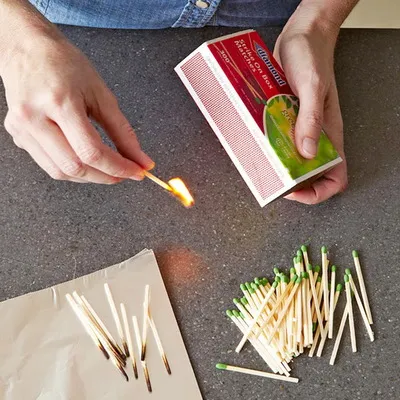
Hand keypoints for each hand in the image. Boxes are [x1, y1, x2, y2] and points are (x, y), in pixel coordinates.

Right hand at [1, 26, 153, 183]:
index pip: (91, 151)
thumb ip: (122, 131)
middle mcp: (34, 118)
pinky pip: (49, 165)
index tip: (137, 171)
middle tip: (124, 173)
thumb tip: (140, 159)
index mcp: (59, 102)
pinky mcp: (18, 136)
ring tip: (107, 169)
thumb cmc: (63, 64)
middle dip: (106, 176)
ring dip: (89, 177)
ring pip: (60, 172)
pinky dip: (73, 170)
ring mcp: (22, 129)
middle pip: (75, 166)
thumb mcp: (100, 93)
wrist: (27, 50)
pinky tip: (85, 161)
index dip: (118, 167)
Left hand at [273, 5, 347, 203]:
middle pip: (310, 175)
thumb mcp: (311, 87)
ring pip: (292, 160)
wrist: (302, 35)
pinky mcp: (287, 119)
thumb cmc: (312, 56)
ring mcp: (301, 128)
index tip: (294, 191)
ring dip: (277, 166)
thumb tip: (307, 152)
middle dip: (292, 183)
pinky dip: (269, 147)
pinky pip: (279, 140)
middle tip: (271, 178)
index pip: (335, 177)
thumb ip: (310, 119)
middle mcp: (317, 135)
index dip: (317, 192)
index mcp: (331, 133)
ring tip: (261, 163)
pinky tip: (257, 144)